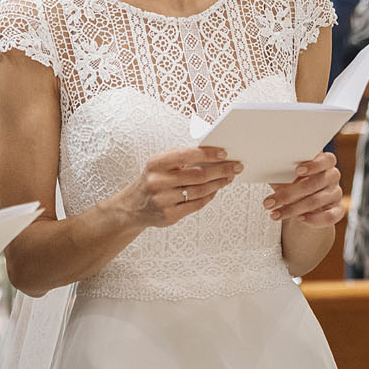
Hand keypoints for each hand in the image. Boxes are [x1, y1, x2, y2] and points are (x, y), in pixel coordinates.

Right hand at [120, 146, 242, 227]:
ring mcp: (164, 200)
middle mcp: (158, 182)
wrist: (133, 207)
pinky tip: (216, 189)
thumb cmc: (152, 180)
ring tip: (229, 177)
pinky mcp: (170, 215)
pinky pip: (196, 204)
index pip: (185, 155)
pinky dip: (209, 196)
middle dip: (221, 170)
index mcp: (156, 164)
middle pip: (197, 175)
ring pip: (199, 191)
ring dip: (218, 183)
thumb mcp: (159, 164)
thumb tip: (211, 155)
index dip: (207, 154)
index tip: (224, 153)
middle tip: (236, 166)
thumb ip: (180, 158)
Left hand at [265, 151, 343, 225]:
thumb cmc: (291, 181)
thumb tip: (269, 169)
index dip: (313, 165)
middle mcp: (332, 175)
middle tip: (269, 203)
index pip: (326, 159)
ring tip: (275, 214)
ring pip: (317, 201)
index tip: (297, 170)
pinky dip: (314, 219)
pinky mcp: (338, 210)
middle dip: (290, 194)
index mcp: (323, 161)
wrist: (300, 202)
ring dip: (293, 209)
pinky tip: (299, 219)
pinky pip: (329, 216)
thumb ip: (281, 171)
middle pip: (315, 183)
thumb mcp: (284, 175)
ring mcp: (336, 193)